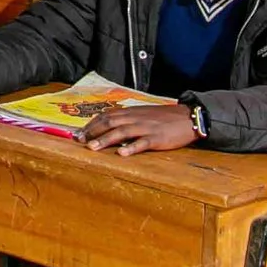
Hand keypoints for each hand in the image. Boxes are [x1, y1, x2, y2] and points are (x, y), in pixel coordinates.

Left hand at [81, 104, 200, 155]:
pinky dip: (131, 148)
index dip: (91, 124)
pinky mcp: (157, 138)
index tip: (79, 133)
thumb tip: (110, 126)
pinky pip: (142, 142)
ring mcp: (146, 128)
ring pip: (122, 132)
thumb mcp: (144, 114)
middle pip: (110, 122)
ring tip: (92, 148)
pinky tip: (122, 154)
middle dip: (93, 131)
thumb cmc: (165, 117)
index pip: (106, 116)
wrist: (188, 117)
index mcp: (132, 112)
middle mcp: (136, 118)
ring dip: (105, 139)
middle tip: (79, 141)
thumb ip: (128, 119)